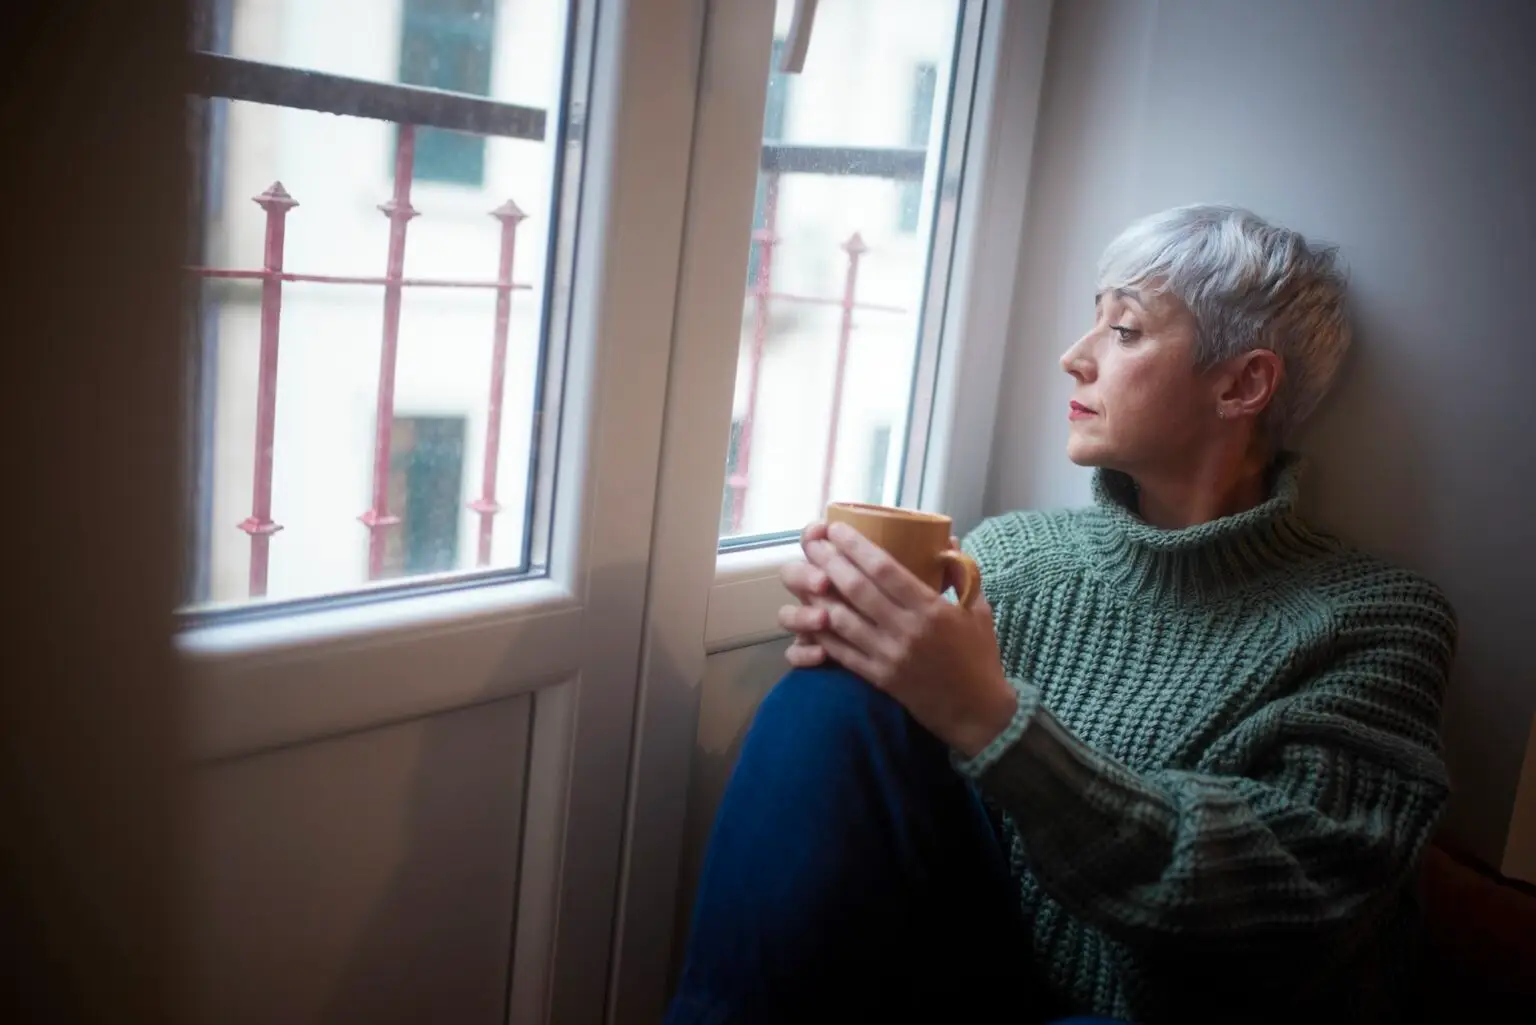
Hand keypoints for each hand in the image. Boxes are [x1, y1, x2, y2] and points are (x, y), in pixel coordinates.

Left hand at [779, 521, 1017, 756]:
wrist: (978, 711)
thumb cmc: (979, 656)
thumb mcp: (979, 610)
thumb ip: (962, 574)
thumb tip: (947, 540)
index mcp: (931, 609)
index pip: (886, 570)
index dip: (857, 547)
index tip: (837, 528)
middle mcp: (907, 630)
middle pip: (857, 590)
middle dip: (830, 563)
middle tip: (813, 544)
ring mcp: (890, 656)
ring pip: (843, 620)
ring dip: (819, 595)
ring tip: (804, 574)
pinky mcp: (879, 678)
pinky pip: (843, 652)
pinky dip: (823, 633)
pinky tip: (810, 615)